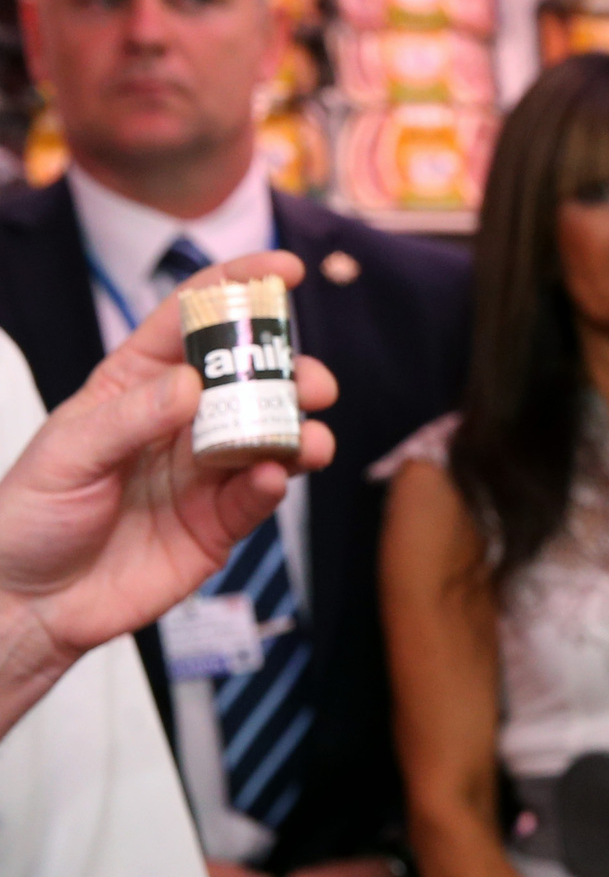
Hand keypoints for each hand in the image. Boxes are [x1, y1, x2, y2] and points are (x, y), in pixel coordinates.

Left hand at [0, 251, 338, 665]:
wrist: (31, 605)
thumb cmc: (30, 519)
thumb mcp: (66, 456)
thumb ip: (130, 418)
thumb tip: (191, 383)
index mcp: (134, 387)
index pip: (189, 323)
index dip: (237, 289)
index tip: (285, 271)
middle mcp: (177, 423)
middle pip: (246, 379)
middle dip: (288, 371)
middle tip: (310, 381)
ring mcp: (203, 472)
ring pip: (269, 434)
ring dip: (298, 430)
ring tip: (308, 439)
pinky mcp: (219, 522)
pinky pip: (260, 494)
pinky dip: (276, 483)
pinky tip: (272, 479)